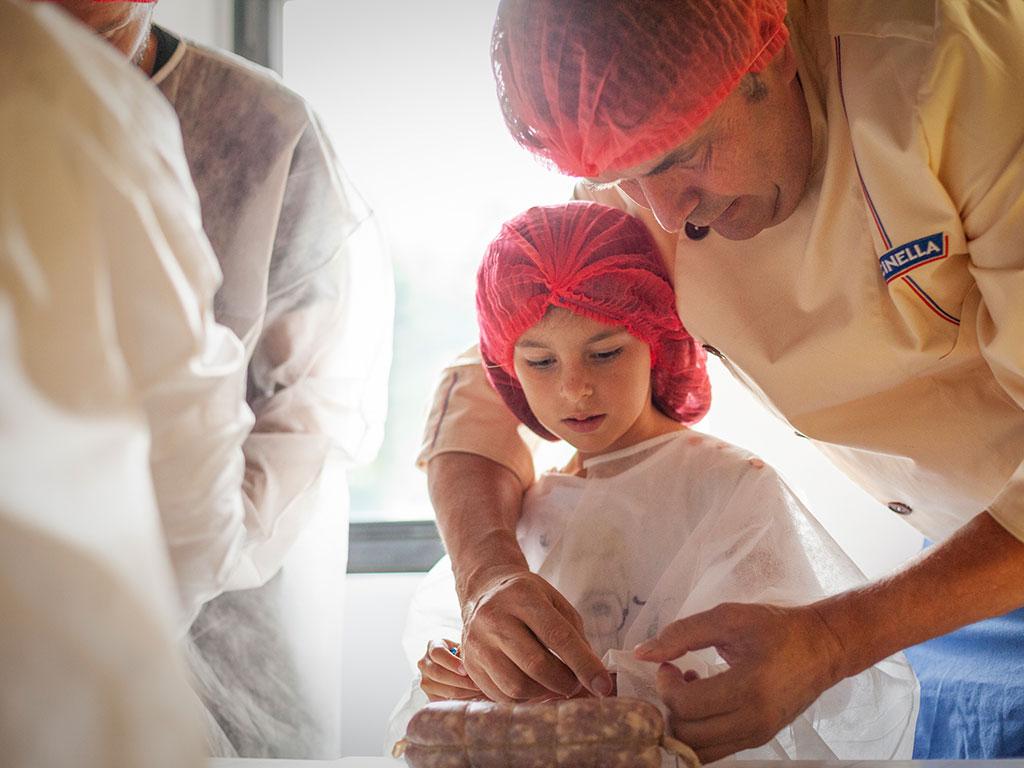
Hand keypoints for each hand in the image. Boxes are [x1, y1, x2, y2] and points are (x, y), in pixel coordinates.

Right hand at [417, 638, 482, 701]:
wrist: (456, 667)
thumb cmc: (463, 655)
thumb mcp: (463, 648)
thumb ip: (464, 654)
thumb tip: (473, 664)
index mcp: (433, 645)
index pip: (437, 653)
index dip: (451, 662)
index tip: (465, 670)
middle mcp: (424, 662)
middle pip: (438, 673)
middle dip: (460, 680)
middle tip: (476, 684)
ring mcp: (424, 680)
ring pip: (441, 688)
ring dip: (462, 691)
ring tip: (477, 690)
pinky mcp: (429, 695)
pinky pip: (443, 700)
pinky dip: (459, 699)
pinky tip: (471, 696)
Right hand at [460, 569, 611, 701]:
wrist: (484, 591)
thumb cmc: (526, 598)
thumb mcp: (555, 602)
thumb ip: (575, 635)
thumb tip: (593, 676)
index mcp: (522, 596)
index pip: (558, 636)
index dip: (584, 664)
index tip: (602, 685)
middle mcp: (494, 618)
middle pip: (536, 665)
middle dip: (565, 683)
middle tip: (576, 684)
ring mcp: (477, 643)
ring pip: (517, 686)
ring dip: (544, 694)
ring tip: (554, 684)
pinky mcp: (470, 665)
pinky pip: (501, 696)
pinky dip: (524, 698)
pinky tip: (533, 685)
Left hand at [634, 602, 844, 762]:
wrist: (823, 647)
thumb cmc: (776, 628)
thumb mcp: (728, 617)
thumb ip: (682, 634)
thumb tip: (642, 653)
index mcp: (749, 687)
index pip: (687, 705)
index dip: (665, 685)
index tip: (669, 664)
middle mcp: (755, 720)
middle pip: (688, 733)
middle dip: (670, 705)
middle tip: (675, 677)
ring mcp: (758, 735)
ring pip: (699, 750)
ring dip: (682, 723)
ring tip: (690, 691)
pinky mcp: (760, 740)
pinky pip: (716, 751)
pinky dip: (699, 733)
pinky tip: (704, 704)